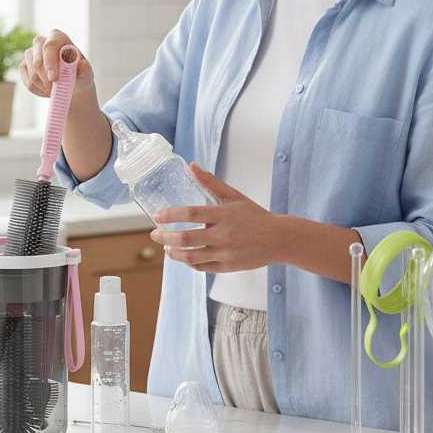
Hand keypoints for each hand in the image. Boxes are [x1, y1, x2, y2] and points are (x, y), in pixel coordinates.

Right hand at [19, 29, 94, 98]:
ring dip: (44, 87)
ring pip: (32, 73)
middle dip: (46, 80)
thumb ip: (83, 69)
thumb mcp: (85, 72)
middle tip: (56, 92)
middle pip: (38, 61)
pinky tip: (48, 92)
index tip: (54, 78)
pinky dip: (39, 90)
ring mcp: (31, 54)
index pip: (50, 45)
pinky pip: (28, 81)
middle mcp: (41, 42)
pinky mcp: (24, 66)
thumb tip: (82, 65)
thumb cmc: (79, 74)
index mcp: (58, 37)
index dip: (50, 62)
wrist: (72, 84)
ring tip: (56, 92)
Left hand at [150, 165, 286, 272]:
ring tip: (166, 246)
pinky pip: (201, 266)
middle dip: (165, 236)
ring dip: (173, 252)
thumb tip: (192, 166)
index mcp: (223, 214)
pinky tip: (183, 255)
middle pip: (186, 238)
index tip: (157, 215)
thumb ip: (211, 182)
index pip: (191, 213)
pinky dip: (188, 262)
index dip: (171, 215)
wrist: (278, 239)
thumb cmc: (255, 215)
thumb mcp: (234, 196)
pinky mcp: (227, 267)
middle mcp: (223, 234)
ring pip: (190, 256)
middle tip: (154, 233)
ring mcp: (225, 253)